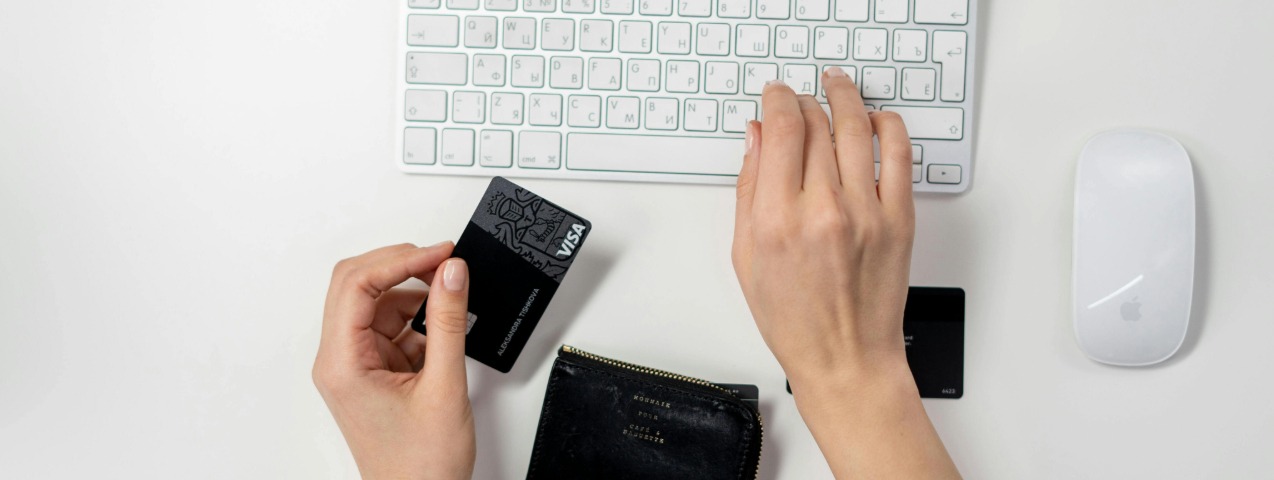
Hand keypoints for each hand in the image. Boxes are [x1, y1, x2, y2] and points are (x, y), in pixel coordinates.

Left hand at [313, 242, 474, 479]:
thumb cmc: (420, 465)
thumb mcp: (444, 385)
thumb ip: (448, 321)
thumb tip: (451, 272)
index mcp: (342, 363)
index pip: (357, 285)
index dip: (400, 260)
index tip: (440, 253)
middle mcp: (340, 360)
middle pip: (359, 285)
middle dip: (402, 267)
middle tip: (444, 262)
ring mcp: (356, 365)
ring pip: (378, 304)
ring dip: (415, 297)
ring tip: (452, 302)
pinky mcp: (374, 371)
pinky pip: (392, 327)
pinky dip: (420, 321)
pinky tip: (444, 330)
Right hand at [732, 71, 957, 477]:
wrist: (846, 359)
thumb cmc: (795, 320)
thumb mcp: (747, 257)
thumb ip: (749, 190)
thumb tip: (757, 138)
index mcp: (777, 220)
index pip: (782, 130)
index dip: (778, 100)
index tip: (776, 95)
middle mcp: (823, 211)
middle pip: (816, 124)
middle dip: (805, 101)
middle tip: (800, 98)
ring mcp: (866, 213)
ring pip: (857, 128)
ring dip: (845, 97)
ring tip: (837, 86)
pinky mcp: (899, 220)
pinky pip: (899, 154)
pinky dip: (888, 126)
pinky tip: (876, 119)